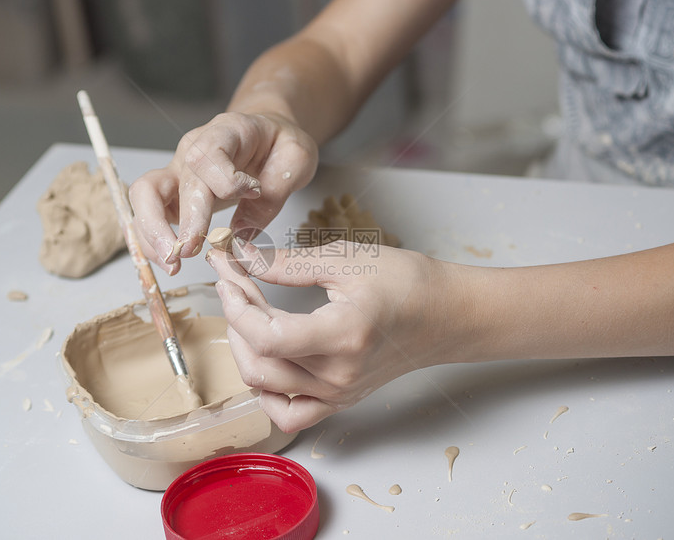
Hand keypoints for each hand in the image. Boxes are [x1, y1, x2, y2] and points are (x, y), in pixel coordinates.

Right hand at [128, 112, 316, 274]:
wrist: (268, 137)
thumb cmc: (281, 144)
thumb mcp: (297, 158)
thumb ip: (274, 192)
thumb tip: (240, 234)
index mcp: (223, 133)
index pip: (207, 155)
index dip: (226, 181)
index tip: (253, 192)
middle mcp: (192, 151)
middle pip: (166, 179)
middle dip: (173, 220)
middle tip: (186, 252)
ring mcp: (179, 172)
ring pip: (144, 196)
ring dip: (151, 233)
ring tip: (172, 264)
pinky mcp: (175, 194)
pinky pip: (150, 215)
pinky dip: (154, 241)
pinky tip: (171, 262)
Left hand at [206, 240, 459, 432]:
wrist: (447, 314)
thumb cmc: (407, 282)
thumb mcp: (346, 259)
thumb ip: (289, 264)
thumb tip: (244, 258)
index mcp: (343, 335)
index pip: (266, 335)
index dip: (236, 304)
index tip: (227, 274)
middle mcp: (339, 374)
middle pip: (259, 363)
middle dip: (235, 319)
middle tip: (234, 283)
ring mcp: (340, 393)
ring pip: (266, 389)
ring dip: (244, 350)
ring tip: (246, 316)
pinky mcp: (341, 400)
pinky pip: (289, 414)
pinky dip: (266, 392)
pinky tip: (264, 361)